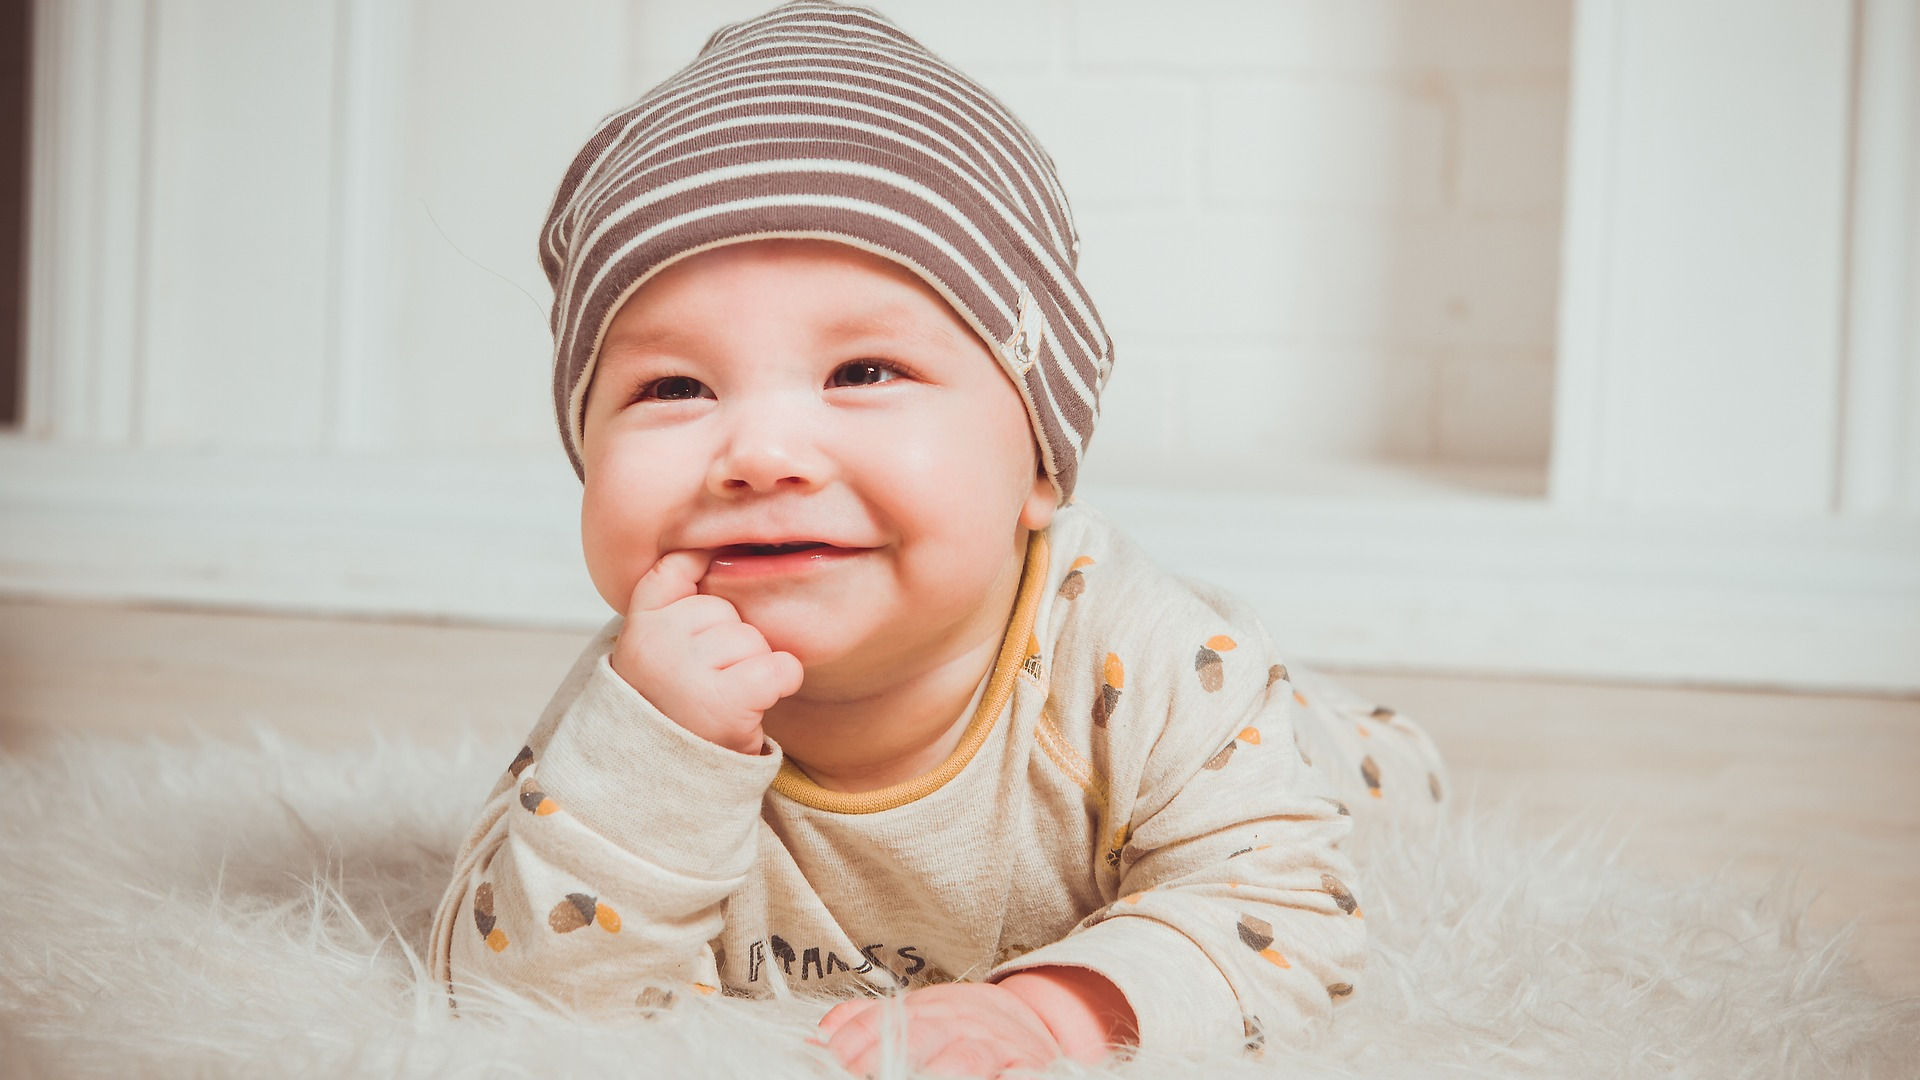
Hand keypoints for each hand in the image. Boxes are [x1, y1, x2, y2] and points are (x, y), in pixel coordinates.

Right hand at [609, 550, 804, 753]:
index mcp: (639, 624)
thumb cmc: (673, 704)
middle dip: (730, 645)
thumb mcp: (655, 647)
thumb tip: (708, 545)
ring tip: (723, 699)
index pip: (676, 567)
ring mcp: (689, 670)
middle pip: (728, 610)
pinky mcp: (726, 699)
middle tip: (707, 684)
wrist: (666, 777)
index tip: (700, 618)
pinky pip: (778, 666)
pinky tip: (757, 702)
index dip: (700, 577)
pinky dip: (781, 682)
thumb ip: (672, 597)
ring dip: (751, 669)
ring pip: (754, 639)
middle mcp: (658, 642)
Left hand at [814, 983, 1061, 1078]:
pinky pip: (1021, 1076)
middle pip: (922, 1037)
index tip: (835, 1059)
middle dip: (891, 1057)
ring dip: (942, 1074)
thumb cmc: (961, 1027)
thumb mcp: (917, 1015)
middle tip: (862, 1075)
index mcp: (927, 1011)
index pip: (884, 1021)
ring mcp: (994, 1048)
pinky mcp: (1028, 1068)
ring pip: (966, 1061)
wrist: (1032, 1018)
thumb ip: (868, 1023)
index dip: (857, 1041)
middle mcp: (959, 1025)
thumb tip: (821, 1033)